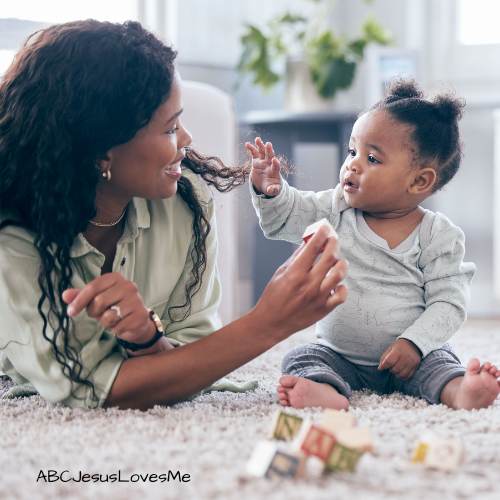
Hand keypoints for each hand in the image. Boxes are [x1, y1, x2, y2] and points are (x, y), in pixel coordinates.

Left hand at [62, 273, 162, 349]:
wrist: (136, 320)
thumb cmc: (114, 306)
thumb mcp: (96, 299)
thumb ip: (80, 296)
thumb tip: (65, 295)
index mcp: (116, 278)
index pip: (92, 287)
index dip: (79, 301)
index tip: (71, 311)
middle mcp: (129, 286)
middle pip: (99, 301)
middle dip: (94, 312)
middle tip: (99, 314)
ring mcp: (136, 300)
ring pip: (108, 316)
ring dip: (105, 322)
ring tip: (113, 318)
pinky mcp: (141, 315)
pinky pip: (118, 327)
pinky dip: (116, 329)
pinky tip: (122, 324)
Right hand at [246, 137, 281, 196]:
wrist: (265, 185)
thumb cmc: (271, 187)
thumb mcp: (273, 190)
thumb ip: (272, 190)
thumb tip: (270, 190)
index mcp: (274, 171)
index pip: (276, 166)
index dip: (275, 163)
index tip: (275, 160)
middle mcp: (269, 164)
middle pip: (270, 156)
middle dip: (269, 150)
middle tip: (268, 144)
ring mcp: (263, 162)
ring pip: (262, 152)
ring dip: (260, 145)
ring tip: (257, 139)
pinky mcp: (256, 161)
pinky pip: (254, 153)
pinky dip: (251, 148)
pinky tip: (248, 144)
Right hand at [253, 224, 348, 339]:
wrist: (271, 323)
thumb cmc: (274, 296)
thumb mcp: (281, 272)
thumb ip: (297, 257)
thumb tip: (309, 241)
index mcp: (295, 273)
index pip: (313, 247)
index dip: (321, 234)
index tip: (325, 228)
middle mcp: (308, 284)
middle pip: (331, 257)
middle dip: (334, 244)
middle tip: (332, 241)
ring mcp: (318, 297)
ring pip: (339, 273)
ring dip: (341, 263)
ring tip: (336, 262)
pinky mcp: (324, 309)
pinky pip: (342, 295)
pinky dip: (342, 287)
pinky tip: (335, 284)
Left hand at [378, 338, 421, 380]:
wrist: (413, 344)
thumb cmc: (399, 346)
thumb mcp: (390, 348)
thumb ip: (384, 358)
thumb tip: (380, 368)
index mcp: (398, 351)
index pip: (389, 362)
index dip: (384, 365)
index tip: (385, 365)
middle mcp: (406, 357)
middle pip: (395, 370)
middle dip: (391, 369)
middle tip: (392, 365)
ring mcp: (412, 363)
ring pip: (401, 375)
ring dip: (396, 374)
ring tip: (397, 369)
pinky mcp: (416, 367)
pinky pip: (408, 377)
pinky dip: (403, 377)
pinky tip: (401, 372)